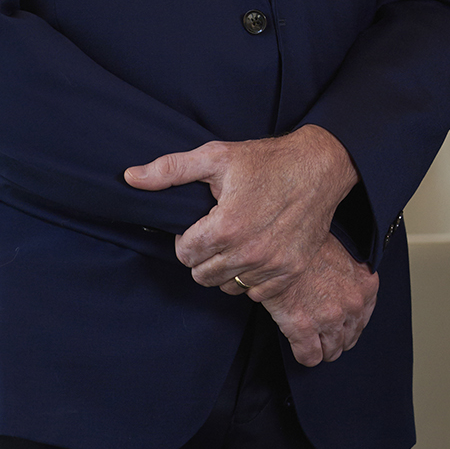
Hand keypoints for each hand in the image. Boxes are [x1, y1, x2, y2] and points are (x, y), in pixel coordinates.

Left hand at [124, 126, 358, 294]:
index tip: (200, 223)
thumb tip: (130, 177)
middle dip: (202, 255)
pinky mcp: (290, 272)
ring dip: (225, 268)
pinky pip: (254, 292)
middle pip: (202, 275)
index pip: (184, 254)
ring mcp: (272, 265)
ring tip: (236, 240)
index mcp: (226, 226)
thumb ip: (170, 169)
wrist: (320, 167)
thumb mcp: (216, 157)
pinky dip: (251, 276)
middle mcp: (249, 252)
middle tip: (217, 232)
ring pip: (227, 285)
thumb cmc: (266, 160)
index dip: (187, 238)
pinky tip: (256, 250)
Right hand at [225, 231, 378, 365]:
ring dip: (321, 348)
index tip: (337, 324)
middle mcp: (353, 304)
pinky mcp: (303, 327)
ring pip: (331, 351)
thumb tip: (343, 290)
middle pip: (348, 339)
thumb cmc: (308, 244)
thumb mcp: (342, 252)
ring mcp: (329, 318)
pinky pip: (309, 356)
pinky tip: (299, 347)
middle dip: (335, 338)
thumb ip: (350, 276)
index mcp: (366, 285)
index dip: (347, 323)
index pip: (363, 320)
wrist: (281, 241)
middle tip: (322, 333)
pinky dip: (305, 355)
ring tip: (311, 341)